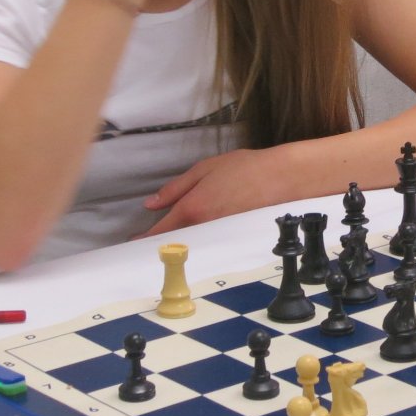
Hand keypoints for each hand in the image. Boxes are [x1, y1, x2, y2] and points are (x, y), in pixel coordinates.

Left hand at [141, 146, 288, 236]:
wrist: (283, 178)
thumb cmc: (245, 168)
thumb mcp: (204, 169)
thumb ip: (175, 188)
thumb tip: (150, 204)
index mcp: (193, 207)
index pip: (161, 231)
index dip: (144, 240)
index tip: (132, 244)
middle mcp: (205, 226)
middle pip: (174, 243)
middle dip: (159, 246)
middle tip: (146, 246)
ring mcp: (219, 235)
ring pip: (191, 246)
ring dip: (178, 246)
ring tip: (167, 244)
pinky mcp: (233, 240)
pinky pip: (209, 246)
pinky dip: (198, 246)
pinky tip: (196, 242)